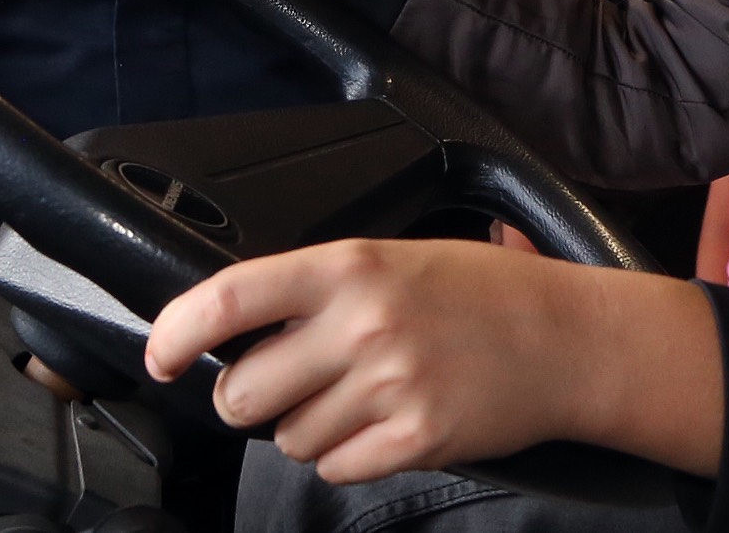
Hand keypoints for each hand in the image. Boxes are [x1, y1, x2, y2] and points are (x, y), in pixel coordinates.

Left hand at [144, 239, 723, 483]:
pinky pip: (336, 469)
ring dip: (308, 429)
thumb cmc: (479, 293)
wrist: (567, 338)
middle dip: (250, 399)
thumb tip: (232, 330)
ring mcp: (389, 385)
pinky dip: (348, 457)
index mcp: (350, 266)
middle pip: (244, 391)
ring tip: (359, 397)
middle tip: (286, 384)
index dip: (178, 332)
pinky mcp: (415, 438)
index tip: (161, 356)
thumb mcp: (393, 259)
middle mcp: (363, 323)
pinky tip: (384, 424)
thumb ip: (316, 288)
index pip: (232, 297)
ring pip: (289, 439)